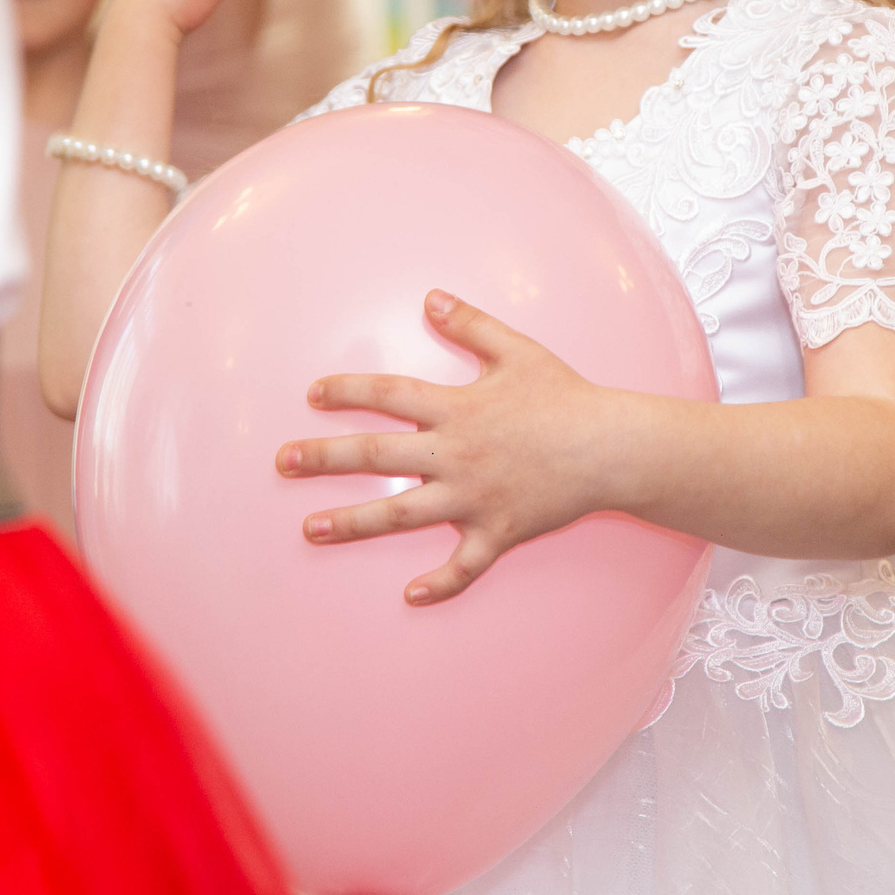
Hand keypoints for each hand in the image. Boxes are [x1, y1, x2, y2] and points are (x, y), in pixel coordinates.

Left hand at [277, 292, 622, 604]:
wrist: (611, 447)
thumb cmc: (565, 396)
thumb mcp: (517, 350)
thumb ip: (471, 324)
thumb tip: (430, 298)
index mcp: (457, 408)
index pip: (389, 395)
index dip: (348, 392)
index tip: (313, 395)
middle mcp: (456, 454)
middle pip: (377, 456)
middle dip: (325, 459)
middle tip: (283, 462)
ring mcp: (473, 498)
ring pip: (402, 514)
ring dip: (353, 523)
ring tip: (311, 529)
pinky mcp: (497, 532)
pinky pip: (464, 565)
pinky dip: (440, 583)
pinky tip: (410, 596)